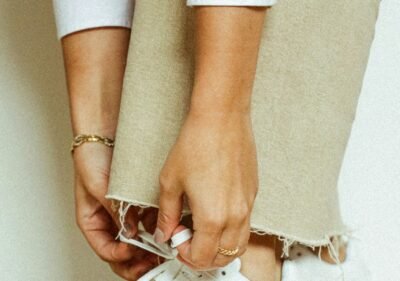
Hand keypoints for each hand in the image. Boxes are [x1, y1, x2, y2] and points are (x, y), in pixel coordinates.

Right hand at [73, 143, 157, 279]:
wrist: (104, 133)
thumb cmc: (92, 157)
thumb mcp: (99, 187)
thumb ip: (114, 211)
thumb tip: (129, 232)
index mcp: (92, 220)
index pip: (105, 249)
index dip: (120, 256)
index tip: (133, 252)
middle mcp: (109, 219)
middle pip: (122, 250)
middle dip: (137, 260)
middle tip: (153, 262)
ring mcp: (124, 212)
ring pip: (137, 239)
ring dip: (150, 246)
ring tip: (163, 249)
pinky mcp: (138, 202)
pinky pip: (148, 220)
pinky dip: (156, 227)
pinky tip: (164, 228)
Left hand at [155, 111, 258, 269]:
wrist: (221, 118)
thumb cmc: (197, 143)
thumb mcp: (170, 181)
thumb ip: (167, 214)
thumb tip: (165, 232)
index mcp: (213, 217)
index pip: (201, 257)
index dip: (183, 254)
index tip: (175, 239)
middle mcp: (235, 215)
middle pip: (223, 257)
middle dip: (202, 256)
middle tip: (186, 238)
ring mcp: (248, 205)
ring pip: (238, 244)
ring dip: (219, 247)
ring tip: (201, 229)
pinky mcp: (253, 193)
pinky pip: (245, 224)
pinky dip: (230, 230)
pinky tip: (214, 211)